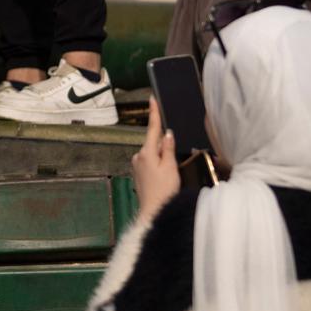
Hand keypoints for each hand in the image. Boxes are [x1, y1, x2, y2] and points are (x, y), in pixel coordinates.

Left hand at [132, 102, 180, 220]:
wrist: (153, 212)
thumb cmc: (164, 190)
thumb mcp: (170, 167)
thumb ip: (168, 149)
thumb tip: (167, 133)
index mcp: (146, 152)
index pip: (152, 129)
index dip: (153, 113)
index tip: (151, 98)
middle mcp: (138, 157)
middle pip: (153, 143)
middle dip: (164, 146)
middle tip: (173, 164)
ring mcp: (137, 166)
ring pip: (153, 154)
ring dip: (162, 158)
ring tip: (170, 175)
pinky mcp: (139, 174)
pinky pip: (150, 163)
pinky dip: (158, 165)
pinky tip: (164, 178)